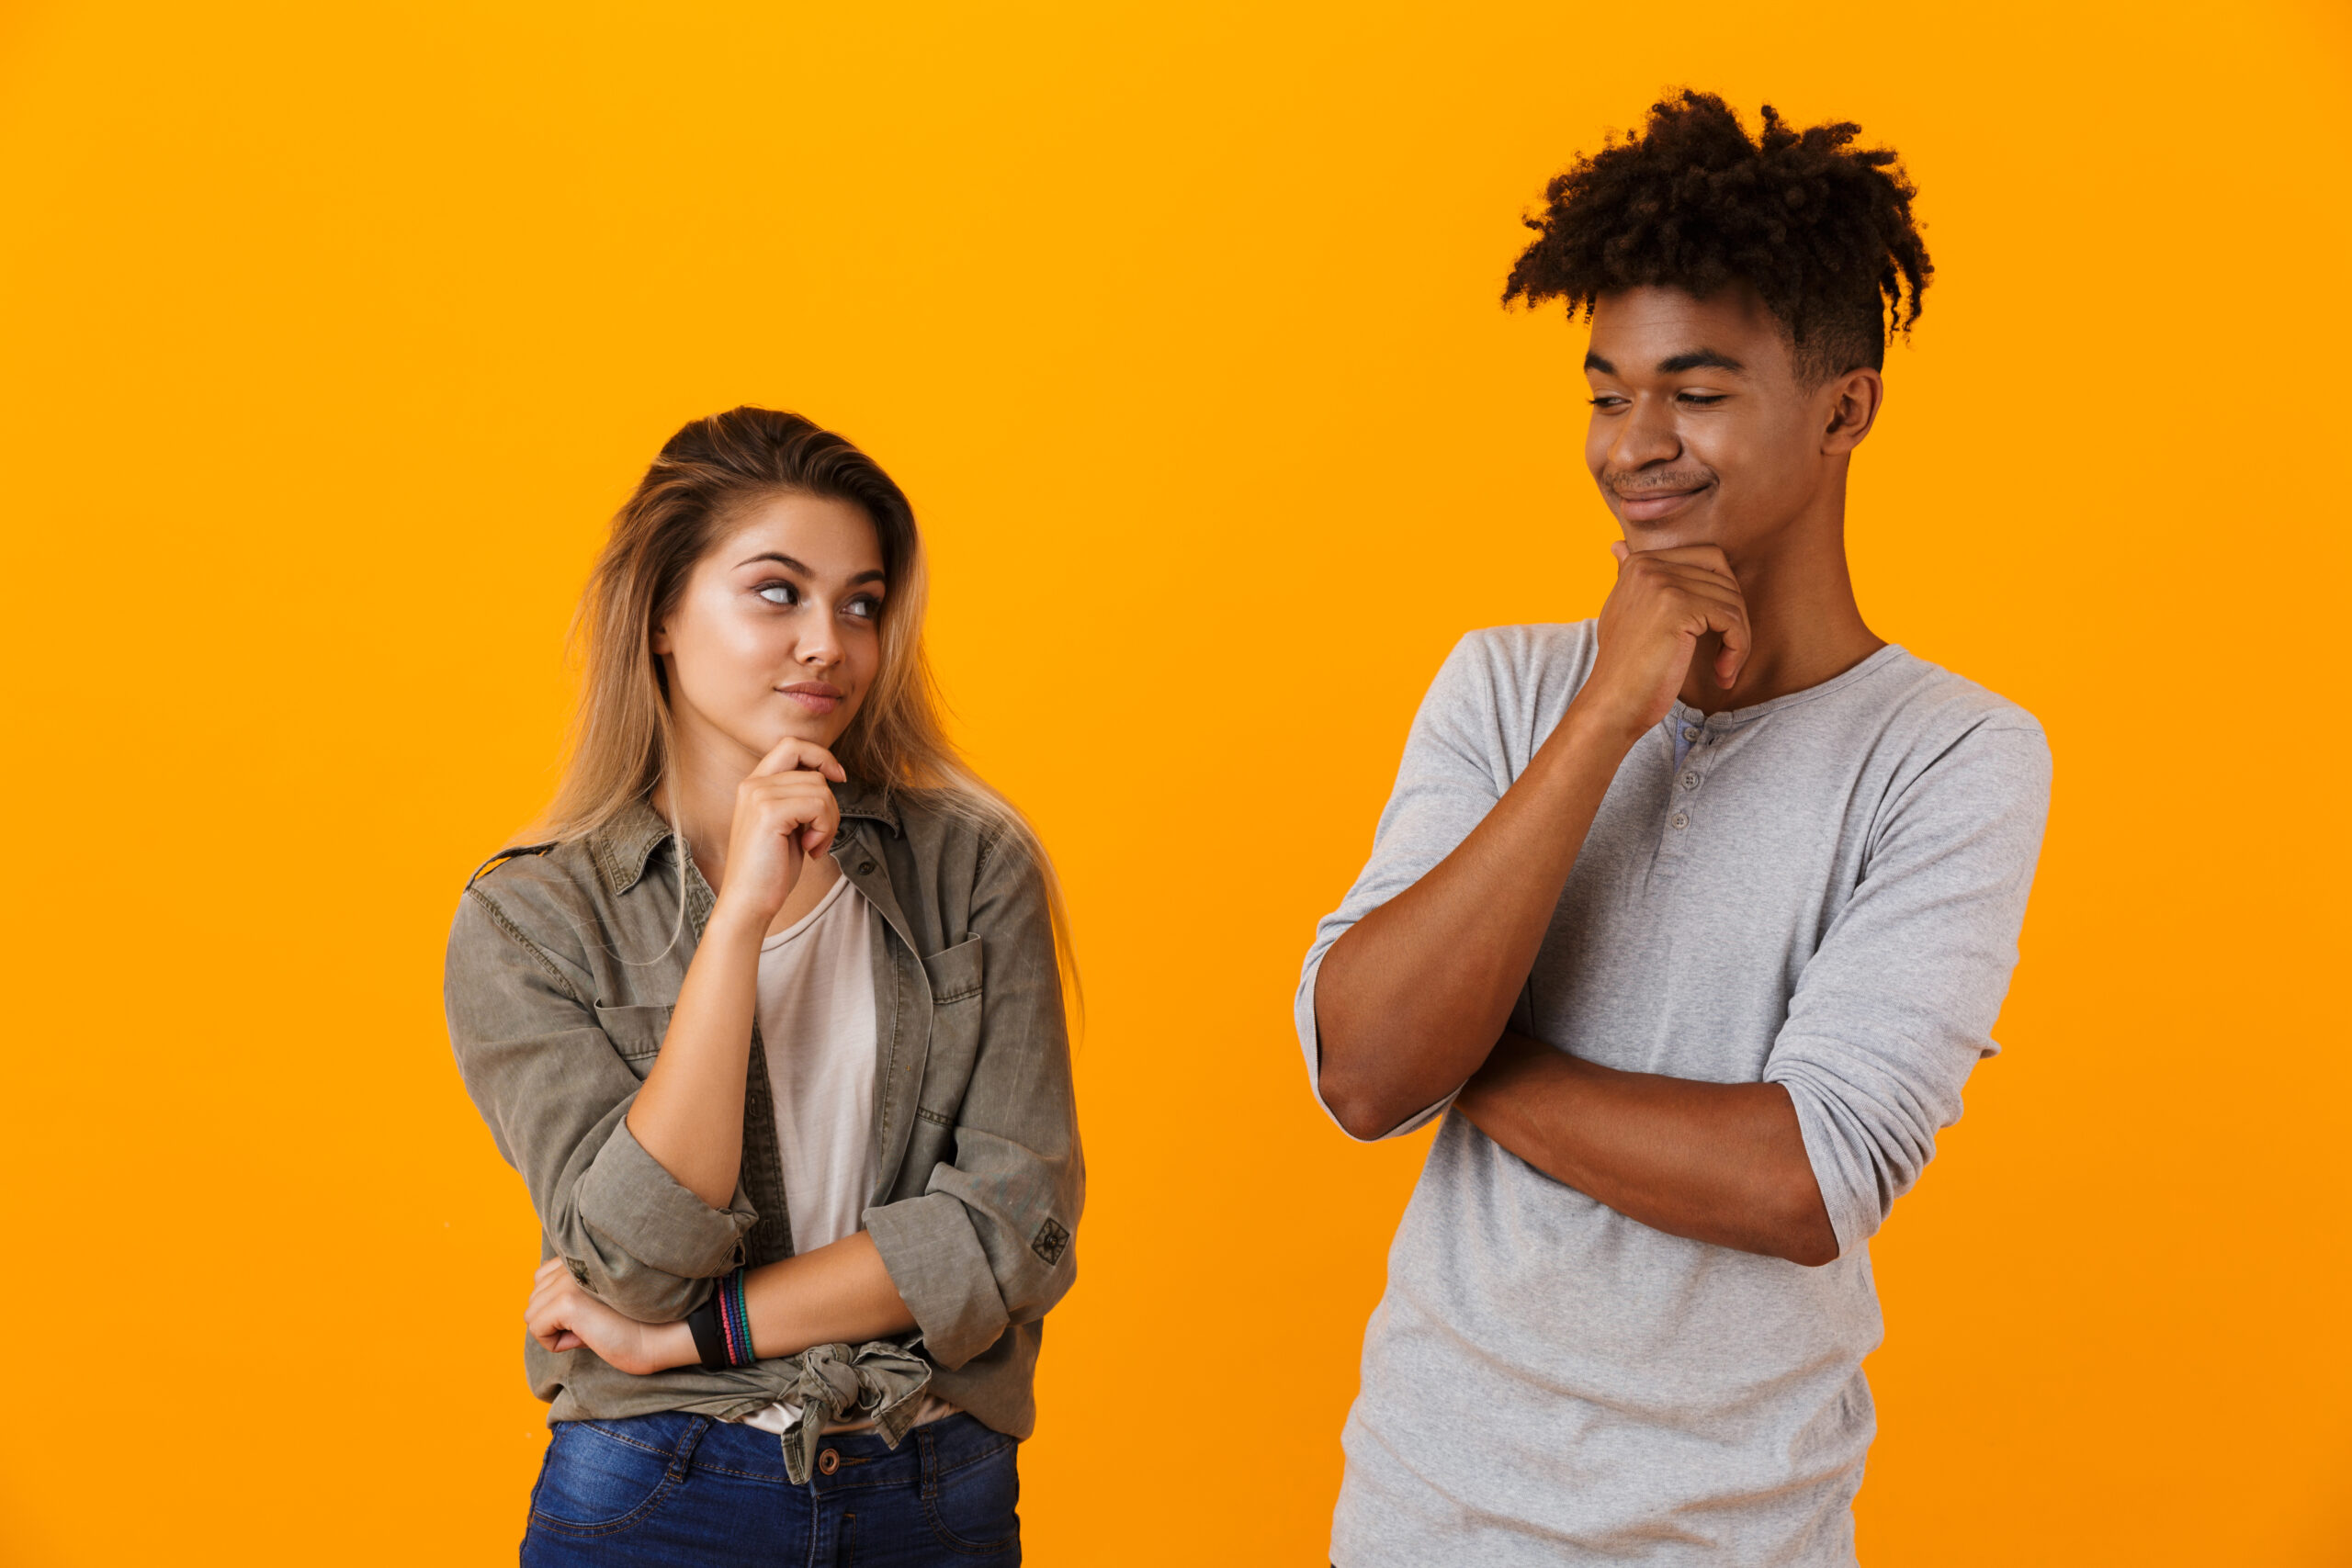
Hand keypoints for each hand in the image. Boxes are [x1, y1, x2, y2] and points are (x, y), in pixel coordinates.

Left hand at [525, 1258, 690, 1375]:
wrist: (665, 1335)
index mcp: (585, 1252)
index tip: (594, 1313)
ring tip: (591, 1329)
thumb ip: (578, 1287)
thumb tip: (545, 1309)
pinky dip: (555, 1342)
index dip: (561, 1303)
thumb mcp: (604, 1296)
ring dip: (556, 1329)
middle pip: (535, 1295)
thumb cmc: (641, 1321)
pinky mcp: (568, 1301)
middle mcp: (575, 1259)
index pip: (544, 1275)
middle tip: (594, 1323)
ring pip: (532, 1312)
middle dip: (556, 1318)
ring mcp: (570, 1279)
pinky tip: (586, 1338)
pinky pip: (537, 1328)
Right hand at [714, 737, 846, 926]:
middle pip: (813, 771)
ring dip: (829, 821)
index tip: (838, 777)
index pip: (792, 745)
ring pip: (821, 790)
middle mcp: (753, 784)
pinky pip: (818, 805)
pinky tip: (811, 849)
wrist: (748, 902)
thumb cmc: (771, 869)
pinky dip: (825, 829)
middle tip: (820, 832)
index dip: (821, 755)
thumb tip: (828, 777)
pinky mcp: (769, 813)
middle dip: (829, 803)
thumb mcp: (787, 824)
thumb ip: (798, 797)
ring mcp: (758, 796)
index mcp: (754, 784)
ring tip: (813, 845)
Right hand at [1577, 541, 1750, 739]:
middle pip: (1723, 577)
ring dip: (1738, 639)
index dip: (1721, 598)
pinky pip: (1732, 620)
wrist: (1612, 704)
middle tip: (1729, 650)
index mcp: (1638, 562)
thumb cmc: (1625, 668)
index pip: (1707, 560)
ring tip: (1724, 668)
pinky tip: (1722, 673)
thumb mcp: (1623, 613)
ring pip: (1732, 600)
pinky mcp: (1678, 607)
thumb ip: (1631, 580)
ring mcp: (1662, 584)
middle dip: (1734, 616)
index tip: (1715, 636)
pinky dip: (1738, 649)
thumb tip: (1619, 545)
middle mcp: (1648, 565)